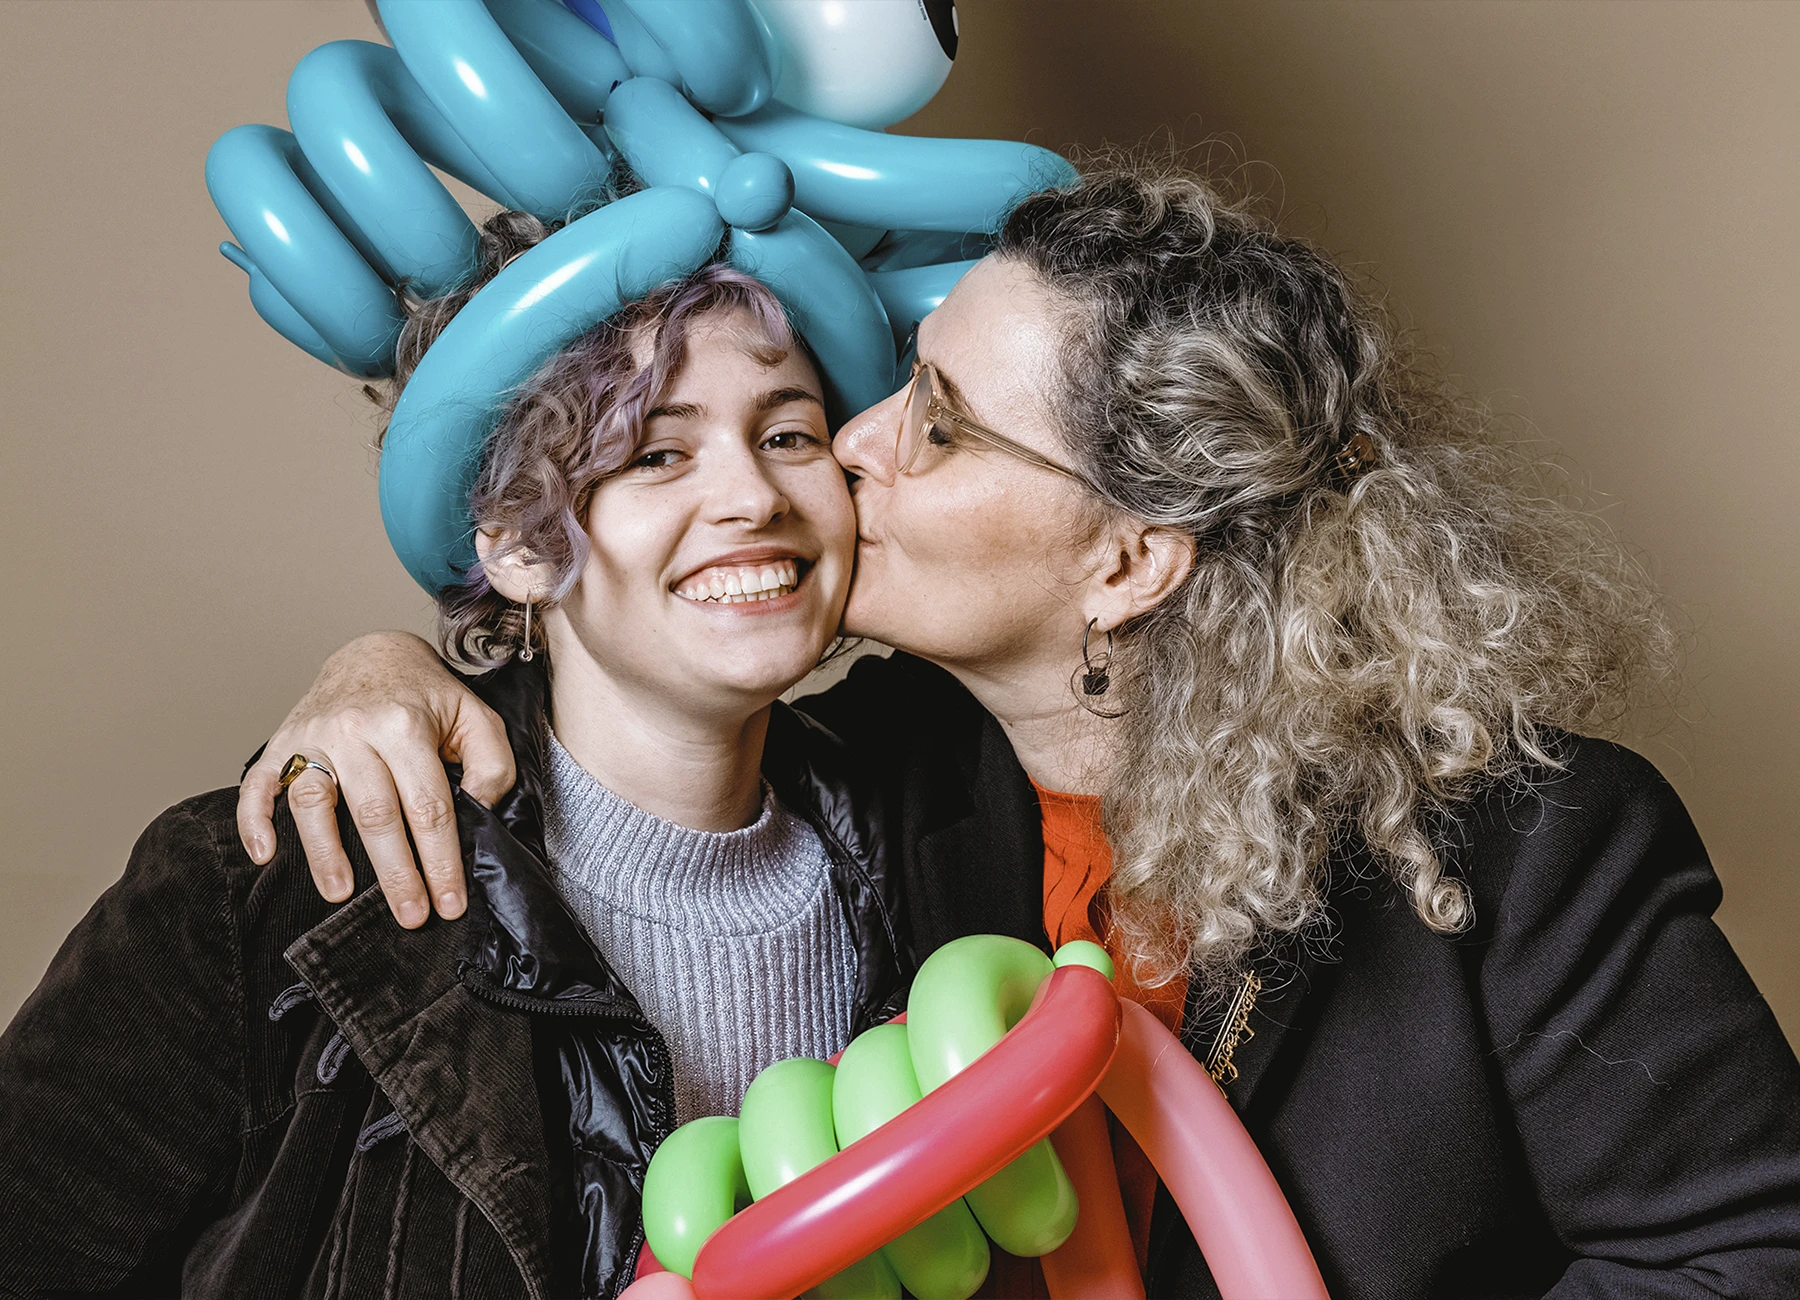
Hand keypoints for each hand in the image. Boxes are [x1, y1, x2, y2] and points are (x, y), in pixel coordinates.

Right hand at [236, 631, 515, 926]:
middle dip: (395, 873)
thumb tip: (478, 811)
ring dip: (323, 854)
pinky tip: (264, 855)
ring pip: (313, 803)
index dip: (441, 860)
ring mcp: (312, 736)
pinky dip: (253, 821)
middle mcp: (354, 730)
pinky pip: (258, 785)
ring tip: (339, 895)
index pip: (428, 806)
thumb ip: (491, 764)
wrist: (374, 655)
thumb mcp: (477, 718)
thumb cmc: (429, 698)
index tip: (450, 902)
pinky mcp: (281, 743)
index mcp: (405, 725)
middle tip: (411, 916)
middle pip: (374, 814)